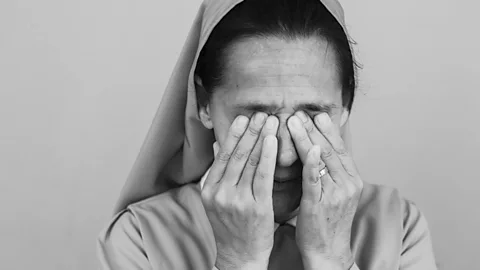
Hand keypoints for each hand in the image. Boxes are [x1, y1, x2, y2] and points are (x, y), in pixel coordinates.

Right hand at [201, 113, 279, 269]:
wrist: (240, 257)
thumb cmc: (232, 227)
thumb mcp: (216, 200)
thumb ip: (217, 172)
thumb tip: (215, 146)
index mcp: (209, 188)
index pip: (223, 155)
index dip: (234, 134)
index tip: (244, 118)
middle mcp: (220, 192)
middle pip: (236, 154)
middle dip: (250, 131)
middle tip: (260, 113)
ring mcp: (237, 200)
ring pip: (249, 162)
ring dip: (261, 138)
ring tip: (270, 121)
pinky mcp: (256, 207)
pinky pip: (263, 176)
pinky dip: (267, 156)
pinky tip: (273, 141)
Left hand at [287, 111, 362, 269]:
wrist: (327, 252)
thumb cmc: (326, 222)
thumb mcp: (334, 193)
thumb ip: (328, 171)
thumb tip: (318, 149)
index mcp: (352, 180)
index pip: (339, 148)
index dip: (327, 129)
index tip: (315, 114)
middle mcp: (348, 184)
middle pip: (331, 149)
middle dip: (315, 128)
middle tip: (301, 112)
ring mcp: (336, 194)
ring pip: (322, 159)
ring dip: (307, 138)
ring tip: (294, 121)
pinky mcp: (320, 204)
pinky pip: (315, 179)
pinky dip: (312, 162)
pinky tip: (307, 148)